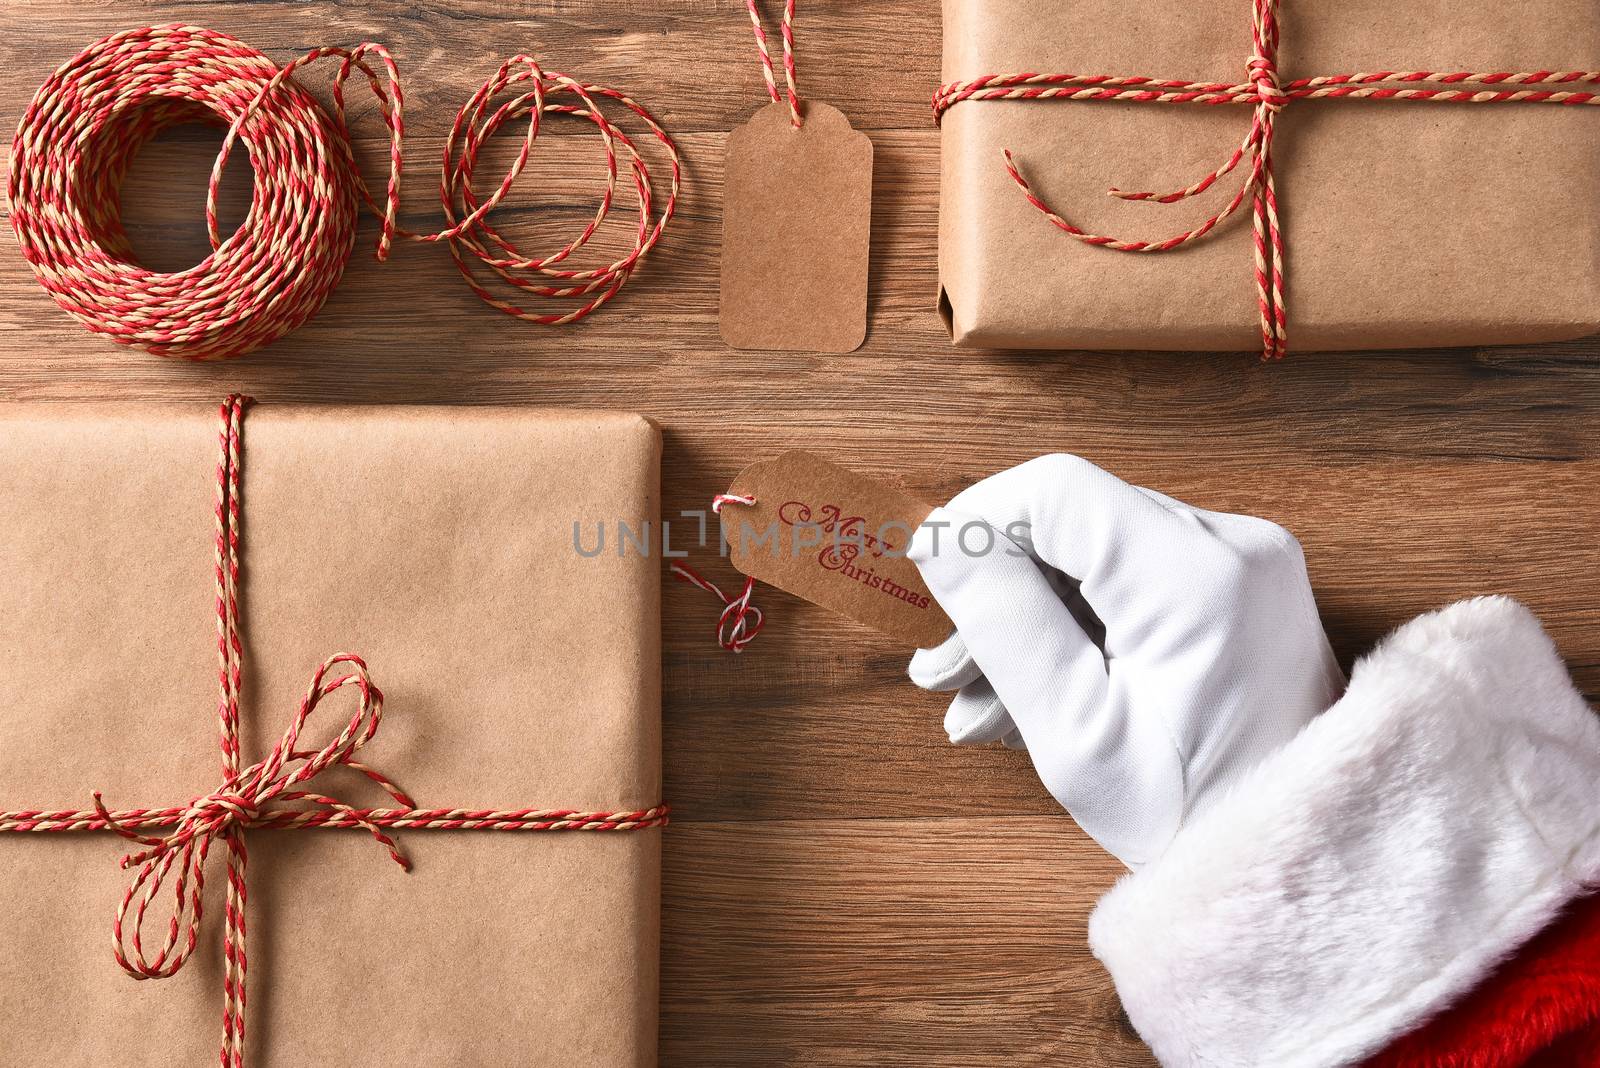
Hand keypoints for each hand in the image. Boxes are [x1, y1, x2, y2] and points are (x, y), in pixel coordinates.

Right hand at [907, 455, 1343, 866]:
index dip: (976, 522)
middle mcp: (1234, 546)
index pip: (1054, 490)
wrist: (1303, 857)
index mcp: (1195, 578)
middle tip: (945, 672)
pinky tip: (1038, 690)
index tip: (929, 580)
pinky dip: (1082, 623)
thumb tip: (941, 540)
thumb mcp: (1074, 734)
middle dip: (998, 586)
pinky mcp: (1242, 585)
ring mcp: (1245, 562)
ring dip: (1032, 614)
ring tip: (981, 701)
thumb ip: (1002, 621)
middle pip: (1073, 521)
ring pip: (1097, 550)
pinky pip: (1136, 576)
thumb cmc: (1196, 817)